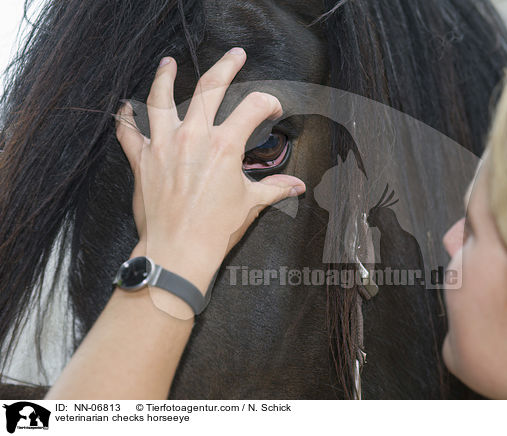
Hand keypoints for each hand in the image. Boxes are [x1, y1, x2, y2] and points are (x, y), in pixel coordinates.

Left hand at [115, 48, 305, 292]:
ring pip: (161, 99)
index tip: (271, 108)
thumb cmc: (215, 229)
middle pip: (210, 88)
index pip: (252, 107)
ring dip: (165, 77)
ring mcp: (163, 145)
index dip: (267, 103)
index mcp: (224, 146)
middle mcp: (193, 137)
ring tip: (168, 63)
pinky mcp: (142, 160)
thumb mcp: (250, 204)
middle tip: (235, 56)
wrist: (178, 251)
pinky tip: (126, 106)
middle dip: (226, 67)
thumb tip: (298, 186)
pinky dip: (126, 118)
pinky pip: (128, 132)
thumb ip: (274, 188)